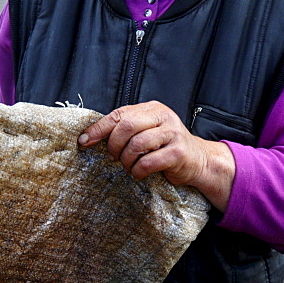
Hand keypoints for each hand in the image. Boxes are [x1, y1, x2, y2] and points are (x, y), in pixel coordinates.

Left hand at [78, 101, 234, 210]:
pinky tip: (139, 173)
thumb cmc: (166, 148)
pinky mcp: (178, 153)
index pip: (119, 114)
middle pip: (126, 126)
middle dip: (114, 146)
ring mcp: (173, 133)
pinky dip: (138, 171)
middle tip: (114, 158)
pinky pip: (148, 162)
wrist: (199, 161)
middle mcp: (164, 117)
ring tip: (129, 167)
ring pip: (136, 145)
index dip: (98, 129)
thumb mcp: (148, 132)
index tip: (84, 142)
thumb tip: (89, 138)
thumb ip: (126, 130)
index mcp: (152, 109)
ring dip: (126, 161)